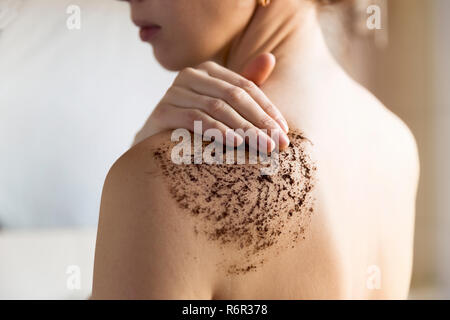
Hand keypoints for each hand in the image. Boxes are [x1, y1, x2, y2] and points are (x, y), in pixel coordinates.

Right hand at [134, 53, 289, 151]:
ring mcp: (174, 92)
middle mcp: (190, 75)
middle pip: (233, 95)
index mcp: (208, 70)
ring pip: (217, 107)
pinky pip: (195, 119)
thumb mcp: (223, 104)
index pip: (246, 86)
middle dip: (259, 121)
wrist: (156, 145)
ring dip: (243, 128)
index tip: (283, 132)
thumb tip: (270, 58)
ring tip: (262, 146)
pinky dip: (218, 131)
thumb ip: (245, 84)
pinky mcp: (162, 111)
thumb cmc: (195, 125)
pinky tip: (234, 144)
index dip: (267, 109)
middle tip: (277, 144)